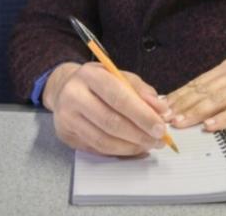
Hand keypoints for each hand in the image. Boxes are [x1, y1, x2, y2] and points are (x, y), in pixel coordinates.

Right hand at [43, 62, 171, 156]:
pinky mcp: (66, 136)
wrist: (64, 89)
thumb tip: (161, 110)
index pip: (119, 97)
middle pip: (111, 121)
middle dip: (139, 134)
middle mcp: (74, 95)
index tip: (160, 126)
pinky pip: (97, 149)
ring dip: (131, 147)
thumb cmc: (97, 83)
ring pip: (103, 140)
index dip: (142, 115)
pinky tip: (132, 147)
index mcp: (90, 75)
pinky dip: (119, 151)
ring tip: (148, 145)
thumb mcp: (119, 76)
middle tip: (158, 140)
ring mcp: (67, 118)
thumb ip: (141, 91)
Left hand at [165, 58, 225, 130]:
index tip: (162, 108)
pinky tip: (211, 126)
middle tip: (167, 118)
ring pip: (219, 99)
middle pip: (205, 91)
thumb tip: (181, 106)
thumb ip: (212, 95)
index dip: (178, 96)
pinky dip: (224, 118)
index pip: (197, 83)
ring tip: (183, 123)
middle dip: (183, 105)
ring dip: (198, 112)